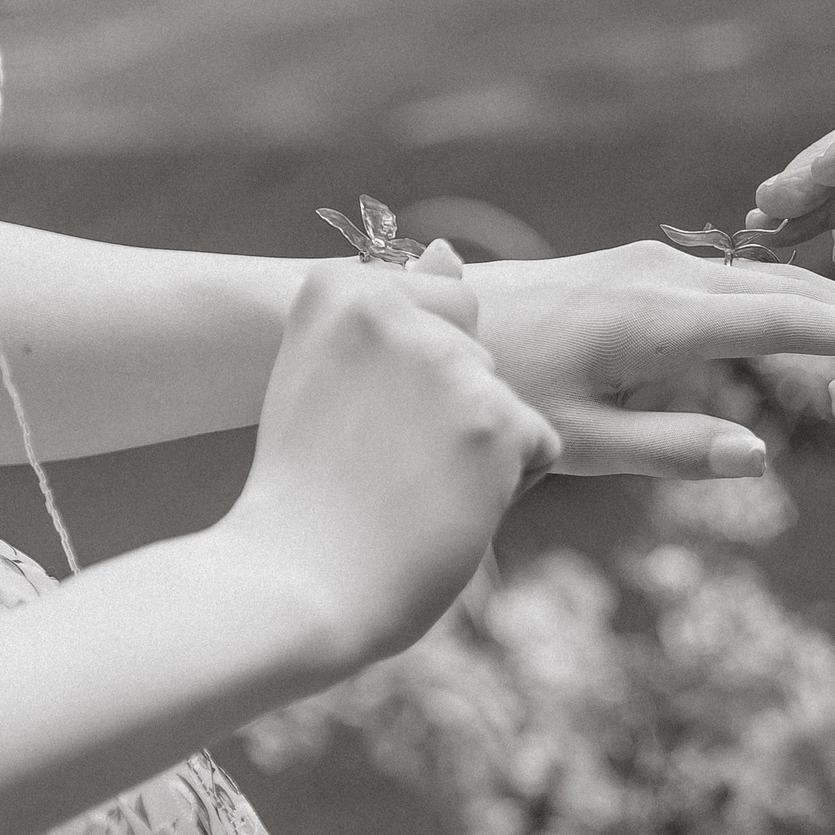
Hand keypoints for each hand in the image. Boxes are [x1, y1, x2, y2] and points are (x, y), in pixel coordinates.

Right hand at [224, 265, 558, 669]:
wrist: (294, 587)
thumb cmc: (308, 492)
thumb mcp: (330, 376)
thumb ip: (393, 311)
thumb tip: (449, 248)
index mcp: (336, 286)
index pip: (439, 310)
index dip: (409, 384)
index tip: (353, 424)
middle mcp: (393, 308)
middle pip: (477, 356)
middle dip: (448, 415)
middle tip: (376, 466)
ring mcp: (447, 362)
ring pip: (508, 402)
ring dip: (476, 454)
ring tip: (404, 490)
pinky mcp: (497, 420)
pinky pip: (540, 447)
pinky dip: (506, 490)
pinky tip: (442, 510)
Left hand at [458, 240, 834, 475]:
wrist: (427, 323)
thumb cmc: (496, 391)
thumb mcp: (577, 440)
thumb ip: (672, 449)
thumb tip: (759, 456)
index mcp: (657, 318)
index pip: (782, 321)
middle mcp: (664, 275)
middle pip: (788, 290)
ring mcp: (654, 262)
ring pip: (765, 278)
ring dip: (829, 302)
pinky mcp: (641, 264)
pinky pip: (735, 277)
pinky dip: (786, 296)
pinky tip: (816, 312)